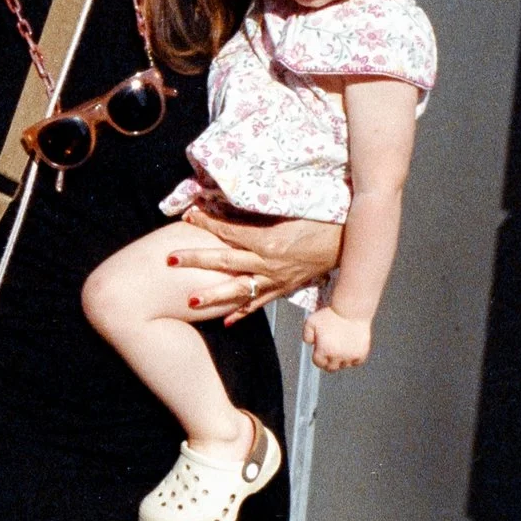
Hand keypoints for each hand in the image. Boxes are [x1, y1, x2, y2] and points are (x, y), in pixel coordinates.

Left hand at [167, 210, 343, 323]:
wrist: (351, 241)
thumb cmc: (322, 218)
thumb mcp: (291, 209)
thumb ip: (261, 209)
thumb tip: (234, 198)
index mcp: (268, 240)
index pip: (229, 231)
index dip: (206, 222)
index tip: (187, 214)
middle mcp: (268, 263)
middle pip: (224, 261)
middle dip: (194, 260)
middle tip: (169, 260)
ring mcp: (275, 279)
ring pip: (238, 290)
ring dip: (213, 296)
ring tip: (189, 302)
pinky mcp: (284, 289)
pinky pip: (259, 304)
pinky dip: (242, 313)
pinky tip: (226, 322)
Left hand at [304, 306, 372, 370]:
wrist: (351, 309)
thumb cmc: (330, 314)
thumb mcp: (311, 322)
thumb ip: (306, 335)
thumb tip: (310, 345)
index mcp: (324, 350)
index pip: (318, 362)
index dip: (318, 356)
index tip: (320, 350)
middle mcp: (337, 356)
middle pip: (331, 367)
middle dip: (328, 361)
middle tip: (330, 351)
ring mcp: (350, 356)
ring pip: (344, 365)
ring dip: (341, 359)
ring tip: (341, 348)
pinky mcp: (362, 353)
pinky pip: (357, 362)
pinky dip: (354, 358)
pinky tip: (350, 349)